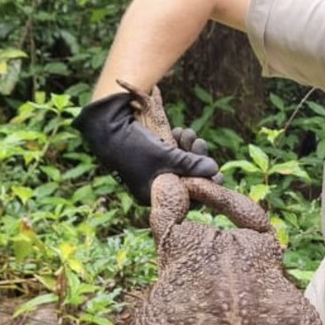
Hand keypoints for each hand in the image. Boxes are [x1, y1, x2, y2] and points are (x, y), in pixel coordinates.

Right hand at [73, 91, 219, 204]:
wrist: (105, 126)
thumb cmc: (134, 146)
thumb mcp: (166, 157)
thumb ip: (191, 165)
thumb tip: (215, 170)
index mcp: (154, 196)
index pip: (188, 198)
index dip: (205, 185)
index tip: (218, 174)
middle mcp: (154, 187)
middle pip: (187, 179)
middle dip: (197, 160)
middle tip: (201, 143)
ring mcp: (153, 171)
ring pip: (181, 165)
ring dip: (189, 148)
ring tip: (189, 133)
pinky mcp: (152, 157)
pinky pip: (172, 155)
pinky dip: (179, 144)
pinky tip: (180, 131)